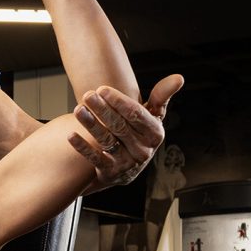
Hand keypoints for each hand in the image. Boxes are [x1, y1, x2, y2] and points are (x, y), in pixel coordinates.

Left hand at [68, 75, 184, 189]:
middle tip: (88, 95)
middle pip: (120, 126)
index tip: (102, 89)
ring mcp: (127, 163)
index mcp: (155, 134)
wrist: (127, 166)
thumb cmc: (139, 134)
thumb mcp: (153, 117)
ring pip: (107, 140)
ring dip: (91, 124)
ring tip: (78, 109)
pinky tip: (71, 135)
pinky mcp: (110, 173)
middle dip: (102, 109)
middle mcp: (143, 150)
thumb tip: (179, 77)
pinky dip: (83, 147)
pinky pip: (95, 158)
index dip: (119, 102)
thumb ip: (162, 96)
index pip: (136, 115)